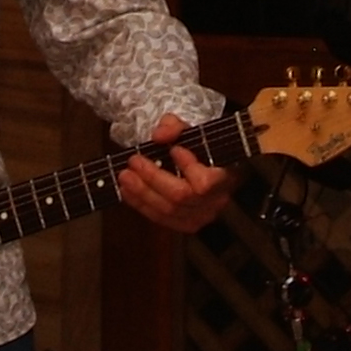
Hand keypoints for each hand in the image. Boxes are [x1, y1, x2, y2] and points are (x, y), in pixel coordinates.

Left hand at [114, 116, 239, 236]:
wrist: (206, 165)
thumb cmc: (199, 147)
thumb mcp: (189, 130)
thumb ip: (175, 127)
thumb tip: (159, 135)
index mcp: (225, 175)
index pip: (205, 181)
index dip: (188, 167)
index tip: (174, 149)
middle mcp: (217, 200)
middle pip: (181, 196)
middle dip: (153, 179)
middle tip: (133, 162)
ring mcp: (202, 215)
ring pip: (169, 211)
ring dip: (142, 194)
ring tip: (125, 177)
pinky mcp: (187, 223)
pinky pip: (163, 219)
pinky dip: (142, 206)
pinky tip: (128, 192)